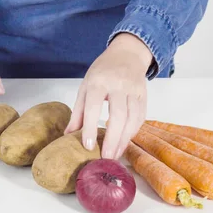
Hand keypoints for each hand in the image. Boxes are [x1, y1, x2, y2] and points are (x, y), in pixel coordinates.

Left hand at [64, 33, 153, 158]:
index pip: (94, 106)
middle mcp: (118, 85)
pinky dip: (133, 132)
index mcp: (99, 82)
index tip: (88, 145)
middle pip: (118, 115)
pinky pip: (140, 117)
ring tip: (115, 155)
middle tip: (106, 158)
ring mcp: (133, 90)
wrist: (127, 54)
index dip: (91, 127)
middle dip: (112, 139)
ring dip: (124, 140)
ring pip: (132, 118)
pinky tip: (124, 143)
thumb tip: (69, 135)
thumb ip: (79, 111)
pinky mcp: (144, 95)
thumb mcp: (85, 86)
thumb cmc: (102, 72)